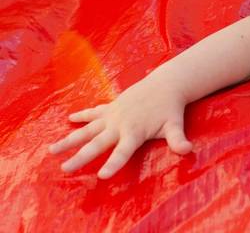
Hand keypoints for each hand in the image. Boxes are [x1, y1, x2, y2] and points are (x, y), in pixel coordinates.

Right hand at [48, 76, 192, 178]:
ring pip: (87, 129)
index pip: (123, 152)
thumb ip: (178, 139)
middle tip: (64, 169)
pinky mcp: (112, 106)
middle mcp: (120, 124)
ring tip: (52, 150)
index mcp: (135, 132)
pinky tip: (69, 119)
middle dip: (80, 157)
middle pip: (97, 143)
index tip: (101, 175)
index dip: (113, 163)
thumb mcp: (175, 125)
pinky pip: (94, 112)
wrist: (166, 84)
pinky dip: (82, 115)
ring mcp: (113, 114)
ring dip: (70, 139)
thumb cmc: (170, 108)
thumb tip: (188, 150)